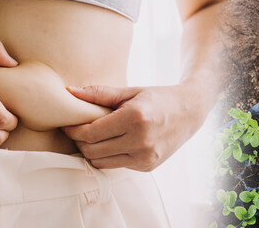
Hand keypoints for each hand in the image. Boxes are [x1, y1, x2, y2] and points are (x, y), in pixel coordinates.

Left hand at [62, 84, 210, 170]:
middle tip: (77, 132)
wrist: (190, 112)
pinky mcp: (148, 166)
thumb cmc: (158, 98)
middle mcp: (141, 141)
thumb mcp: (131, 92)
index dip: (74, 131)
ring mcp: (146, 157)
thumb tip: (69, 92)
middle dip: (79, 142)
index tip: (68, 125)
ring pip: (102, 162)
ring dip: (91, 152)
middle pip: (93, 150)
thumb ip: (99, 94)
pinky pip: (117, 165)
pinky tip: (112, 144)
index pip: (91, 133)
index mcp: (135, 118)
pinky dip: (109, 156)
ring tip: (92, 139)